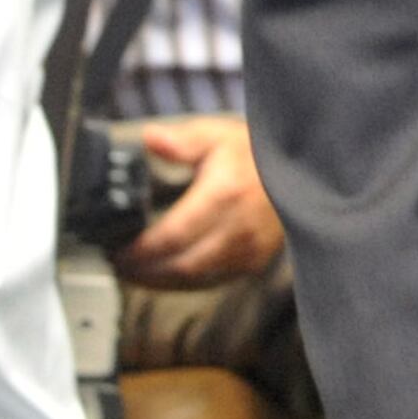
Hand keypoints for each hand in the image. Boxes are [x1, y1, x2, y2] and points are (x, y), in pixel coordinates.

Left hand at [114, 116, 286, 287]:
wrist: (300, 169)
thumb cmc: (253, 152)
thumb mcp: (216, 135)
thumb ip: (181, 140)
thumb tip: (150, 138)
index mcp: (225, 193)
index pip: (173, 235)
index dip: (141, 251)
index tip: (117, 251)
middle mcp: (239, 227)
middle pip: (181, 264)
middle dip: (144, 271)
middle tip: (117, 265)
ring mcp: (249, 249)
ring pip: (195, 279)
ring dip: (160, 282)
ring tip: (134, 273)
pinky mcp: (254, 262)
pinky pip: (212, 281)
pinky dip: (184, 283)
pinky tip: (164, 275)